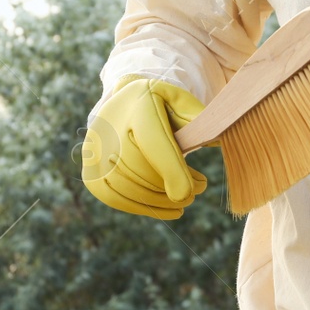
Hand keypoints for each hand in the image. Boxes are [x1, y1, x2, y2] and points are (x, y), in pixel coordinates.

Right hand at [82, 78, 208, 219]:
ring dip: (162, 200)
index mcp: (138, 105)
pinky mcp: (92, 175)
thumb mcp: (181, 101)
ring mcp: (95, 153)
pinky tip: (168, 208)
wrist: (123, 102)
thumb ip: (199, 119)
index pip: (152, 141)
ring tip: (186, 197)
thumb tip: (217, 140)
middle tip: (199, 188)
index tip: (186, 193)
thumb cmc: (161, 106)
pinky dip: (145, 208)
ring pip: (130, 189)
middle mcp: (109, 128)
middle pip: (143, 171)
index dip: (170, 170)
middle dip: (174, 187)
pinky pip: (116, 199)